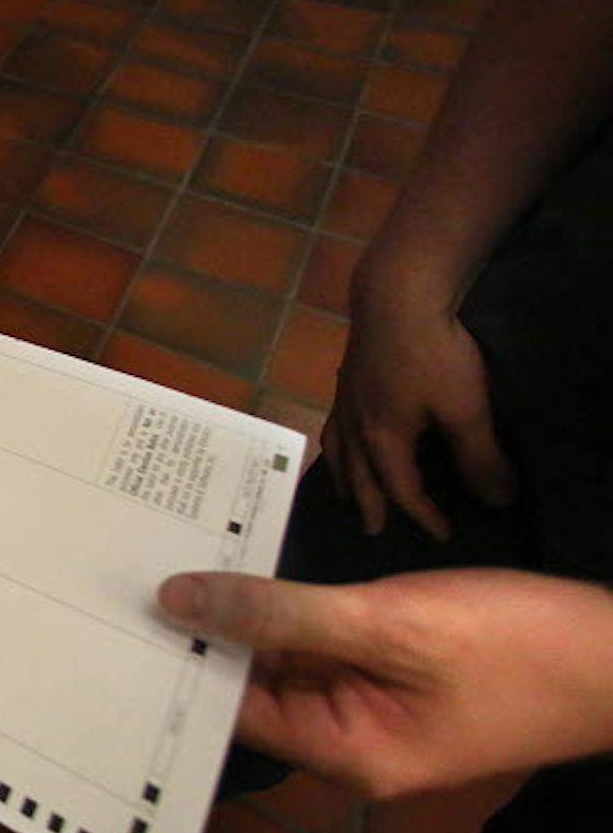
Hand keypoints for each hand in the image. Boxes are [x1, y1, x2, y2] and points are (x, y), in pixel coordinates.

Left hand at [158, 568, 612, 798]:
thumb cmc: (520, 646)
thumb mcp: (392, 623)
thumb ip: (281, 615)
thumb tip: (179, 602)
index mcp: (344, 753)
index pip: (230, 711)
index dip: (175, 659)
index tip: (113, 610)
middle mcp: (349, 741)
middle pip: (250, 686)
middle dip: (200, 630)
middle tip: (120, 568)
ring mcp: (375, 705)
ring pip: (283, 657)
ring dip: (242, 609)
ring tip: (164, 551)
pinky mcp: (397, 670)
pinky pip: (323, 639)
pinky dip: (290, 605)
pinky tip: (246, 556)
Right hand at [322, 289, 512, 540]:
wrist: (397, 297)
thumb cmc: (433, 353)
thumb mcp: (466, 408)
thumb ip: (480, 457)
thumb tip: (499, 501)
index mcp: (384, 440)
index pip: (403, 490)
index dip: (424, 516)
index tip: (443, 536)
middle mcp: (357, 426)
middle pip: (360, 477)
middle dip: (370, 506)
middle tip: (374, 530)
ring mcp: (347, 401)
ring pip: (339, 452)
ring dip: (343, 478)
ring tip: (343, 493)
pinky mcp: (347, 379)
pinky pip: (333, 424)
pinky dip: (335, 442)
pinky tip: (342, 433)